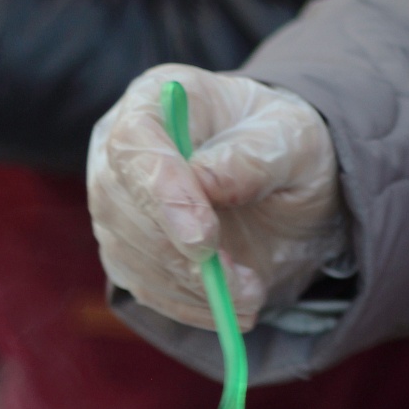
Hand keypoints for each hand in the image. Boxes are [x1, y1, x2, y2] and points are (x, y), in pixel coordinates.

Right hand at [87, 63, 345, 331]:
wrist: (281, 187)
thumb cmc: (283, 147)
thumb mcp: (292, 140)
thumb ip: (254, 156)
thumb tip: (206, 180)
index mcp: (156, 101)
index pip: (134, 144)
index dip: (162, 193)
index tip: (204, 238)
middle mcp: (121, 151)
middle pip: (122, 207)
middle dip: (184, 256)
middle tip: (246, 285)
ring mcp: (116, 204)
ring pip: (131, 255)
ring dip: (193, 288)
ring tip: (252, 293)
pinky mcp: (125, 252)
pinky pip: (143, 288)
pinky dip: (188, 307)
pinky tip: (231, 307)